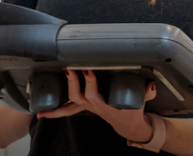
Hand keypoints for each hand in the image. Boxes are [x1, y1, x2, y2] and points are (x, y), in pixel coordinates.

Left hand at [36, 69, 157, 142]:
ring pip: (69, 105)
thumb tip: (151, 84)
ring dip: (57, 101)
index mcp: (105, 105)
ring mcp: (87, 108)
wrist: (128, 123)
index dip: (90, 83)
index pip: (94, 95)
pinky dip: (54, 112)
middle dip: (72, 83)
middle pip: (78, 97)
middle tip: (68, 68)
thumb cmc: (133, 110)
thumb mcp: (142, 101)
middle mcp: (93, 107)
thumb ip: (147, 93)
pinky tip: (41, 114)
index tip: (88, 69)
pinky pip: (66, 110)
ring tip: (46, 90)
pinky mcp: (83, 107)